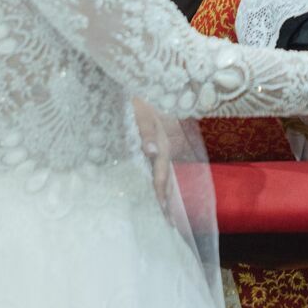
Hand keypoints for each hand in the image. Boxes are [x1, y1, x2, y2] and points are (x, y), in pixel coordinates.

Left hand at [132, 98, 173, 220]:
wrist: (141, 84)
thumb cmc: (137, 99)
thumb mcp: (141, 112)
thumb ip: (147, 131)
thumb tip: (152, 152)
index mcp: (161, 143)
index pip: (161, 173)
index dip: (161, 192)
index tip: (163, 210)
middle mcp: (163, 147)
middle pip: (167, 177)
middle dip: (168, 198)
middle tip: (169, 222)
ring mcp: (160, 145)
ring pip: (166, 173)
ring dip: (166, 192)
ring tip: (167, 211)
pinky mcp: (154, 143)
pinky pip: (159, 167)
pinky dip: (161, 180)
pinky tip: (158, 188)